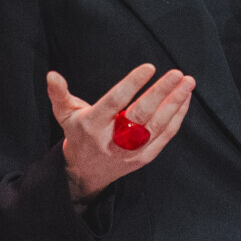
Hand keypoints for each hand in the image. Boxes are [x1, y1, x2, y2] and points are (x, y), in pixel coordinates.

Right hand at [46, 64, 194, 203]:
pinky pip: (165, 136)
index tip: (149, 67)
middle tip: (177, 73)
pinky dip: (177, 117)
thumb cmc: (79, 135)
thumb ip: (59, 94)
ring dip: (175, 103)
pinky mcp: (144, 158)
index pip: (115, 102)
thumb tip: (52, 74)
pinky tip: (185, 99)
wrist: (85, 174)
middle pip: (141, 114)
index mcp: (92, 125)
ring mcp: (130, 151)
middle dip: (161, 92)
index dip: (132, 84)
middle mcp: (112, 140)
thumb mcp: (65, 116)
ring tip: (188, 82)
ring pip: (158, 125)